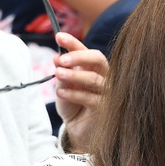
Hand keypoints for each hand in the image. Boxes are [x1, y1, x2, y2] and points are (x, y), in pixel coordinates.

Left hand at [52, 32, 107, 149]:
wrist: (78, 129)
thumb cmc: (73, 104)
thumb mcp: (63, 85)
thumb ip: (62, 71)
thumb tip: (57, 57)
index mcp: (94, 68)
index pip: (87, 51)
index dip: (74, 43)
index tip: (59, 36)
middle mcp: (104, 77)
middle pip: (98, 60)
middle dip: (79, 56)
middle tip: (61, 59)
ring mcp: (107, 92)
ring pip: (95, 79)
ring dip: (74, 75)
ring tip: (57, 74)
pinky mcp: (106, 108)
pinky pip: (91, 98)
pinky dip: (74, 93)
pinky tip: (60, 92)